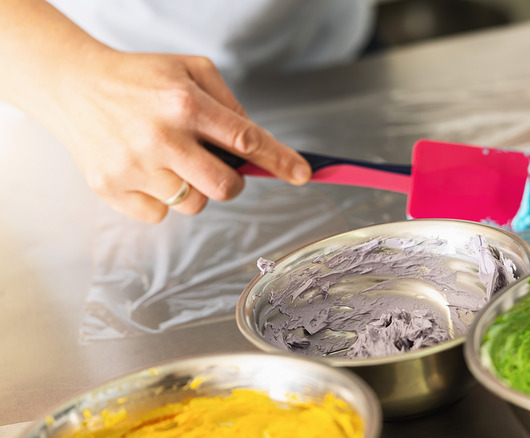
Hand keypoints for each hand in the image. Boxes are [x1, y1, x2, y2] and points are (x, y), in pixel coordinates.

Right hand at [45, 50, 310, 222]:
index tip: (303, 175)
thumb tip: (257, 143)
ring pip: (195, 205)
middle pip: (226, 186)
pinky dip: (161, 200)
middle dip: (234, 181)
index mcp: (184, 103)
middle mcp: (161, 136)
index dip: (280, 161)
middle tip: (220, 166)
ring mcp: (134, 166)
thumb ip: (229, 104)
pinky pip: (160, 215)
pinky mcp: (111, 188)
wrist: (72, 84)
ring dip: (195, 189)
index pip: (247, 140)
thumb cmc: (138, 77)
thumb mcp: (190, 70)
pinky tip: (146, 171)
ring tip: (171, 160)